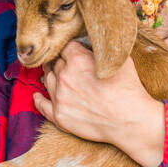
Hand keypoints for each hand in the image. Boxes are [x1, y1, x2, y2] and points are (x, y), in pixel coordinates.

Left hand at [33, 41, 165, 166]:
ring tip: (54, 75)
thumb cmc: (129, 89)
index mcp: (77, 59)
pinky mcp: (60, 116)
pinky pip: (42, 105)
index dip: (72, 49)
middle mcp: (65, 76)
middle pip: (56, 63)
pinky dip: (38, 99)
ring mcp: (60, 97)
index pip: (66, 47)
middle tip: (66, 64)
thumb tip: (94, 45)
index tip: (75, 52)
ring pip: (48, 80)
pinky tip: (37, 96)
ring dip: (51, 76)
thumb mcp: (119, 60)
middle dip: (61, 62)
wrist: (130, 120)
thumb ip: (101, 50)